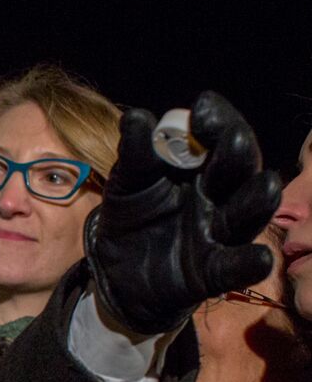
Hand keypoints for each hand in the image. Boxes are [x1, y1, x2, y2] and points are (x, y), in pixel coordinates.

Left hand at [84, 92, 280, 333]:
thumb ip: (135, 156)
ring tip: (265, 185)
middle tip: (230, 137)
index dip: (217, 120)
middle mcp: (219, 197)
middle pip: (239, 171)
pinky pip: (236, 267)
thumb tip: (135, 118)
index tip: (202, 107)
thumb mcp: (128, 184)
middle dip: (237, 152)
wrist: (116, 273)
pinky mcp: (212, 272)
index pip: (220, 137)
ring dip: (258, 200)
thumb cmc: (132, 217)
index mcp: (200, 169)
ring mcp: (219, 234)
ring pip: (248, 213)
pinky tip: (258, 257)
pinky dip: (249, 262)